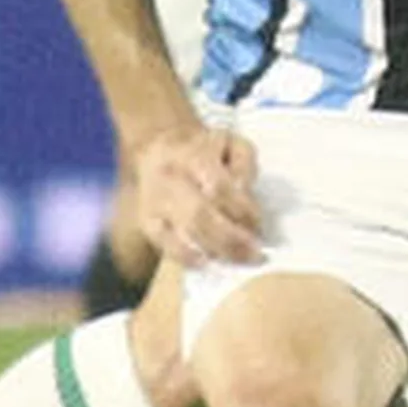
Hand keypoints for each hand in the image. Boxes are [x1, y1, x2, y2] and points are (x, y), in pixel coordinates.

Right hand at [131, 123, 263, 269]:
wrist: (159, 147)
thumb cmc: (204, 150)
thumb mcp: (231, 141)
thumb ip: (245, 163)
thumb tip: (245, 193)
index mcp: (193, 156)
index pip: (220, 187)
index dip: (243, 210)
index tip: (260, 226)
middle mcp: (171, 179)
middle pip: (201, 215)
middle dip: (232, 239)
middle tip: (255, 254)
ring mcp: (156, 202)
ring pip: (186, 232)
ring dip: (217, 251)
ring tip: (240, 261)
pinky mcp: (147, 221)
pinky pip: (166, 246)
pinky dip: (188, 259)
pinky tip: (208, 265)